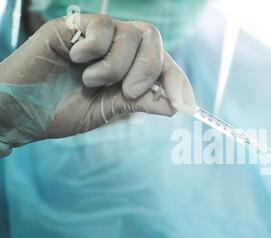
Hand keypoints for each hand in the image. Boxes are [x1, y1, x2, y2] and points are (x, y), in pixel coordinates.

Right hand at [0, 14, 195, 155]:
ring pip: (131, 34)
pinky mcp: (74, 27)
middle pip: (153, 39)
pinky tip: (76, 60)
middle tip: (129, 91)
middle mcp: (116, 48)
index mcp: (128, 68)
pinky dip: (94, 49)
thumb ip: (140, 103)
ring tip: (89, 81)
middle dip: (148, 68)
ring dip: (115, 66)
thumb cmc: (62, 111)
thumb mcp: (108, 111)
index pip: (162, 62)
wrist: (21, 112)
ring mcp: (96, 36)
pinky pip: (102, 27)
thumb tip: (176, 105)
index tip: (184, 104)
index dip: (177, 79)